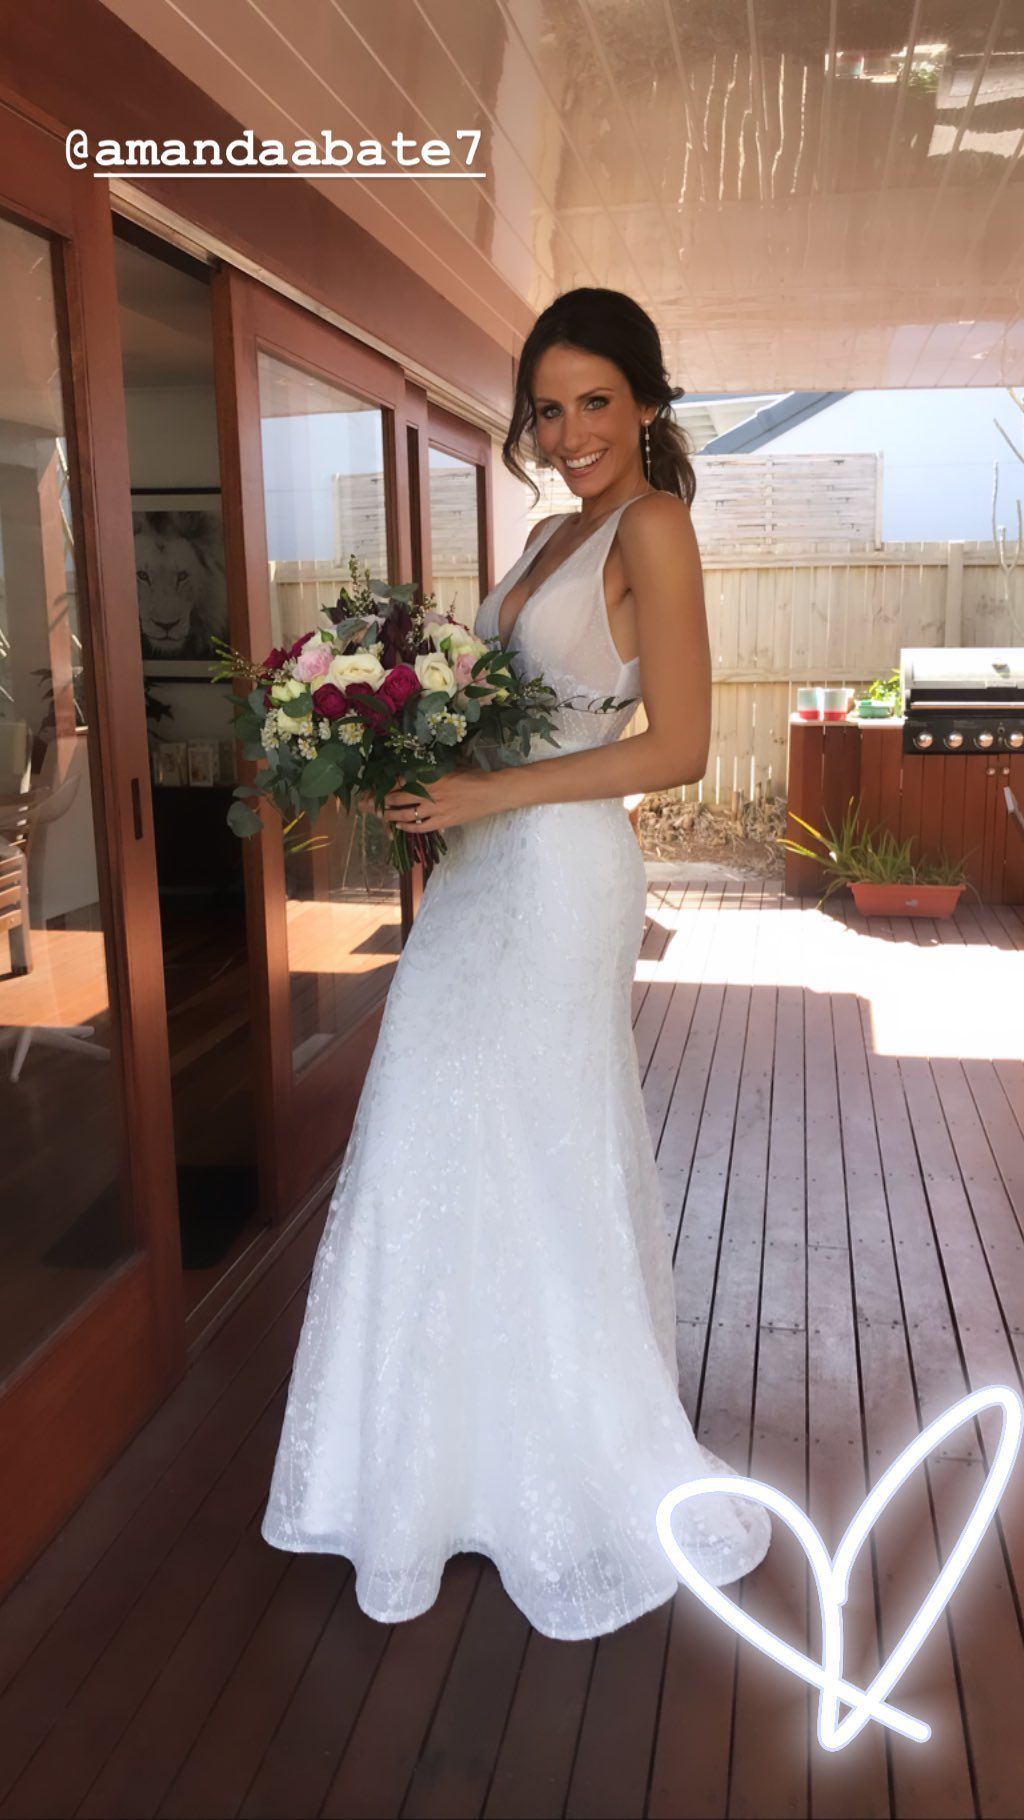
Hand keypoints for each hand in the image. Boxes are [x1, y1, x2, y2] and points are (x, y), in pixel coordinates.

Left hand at [381, 768, 504, 833]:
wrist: (490, 792)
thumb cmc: (472, 775)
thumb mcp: (448, 767)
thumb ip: (430, 770)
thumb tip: (414, 770)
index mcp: (428, 776)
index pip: (398, 781)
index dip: (382, 786)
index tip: (371, 788)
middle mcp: (428, 793)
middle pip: (396, 798)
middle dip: (379, 802)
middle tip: (367, 805)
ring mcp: (434, 810)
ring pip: (405, 814)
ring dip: (390, 815)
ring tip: (382, 815)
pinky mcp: (442, 822)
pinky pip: (420, 827)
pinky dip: (407, 827)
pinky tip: (400, 826)